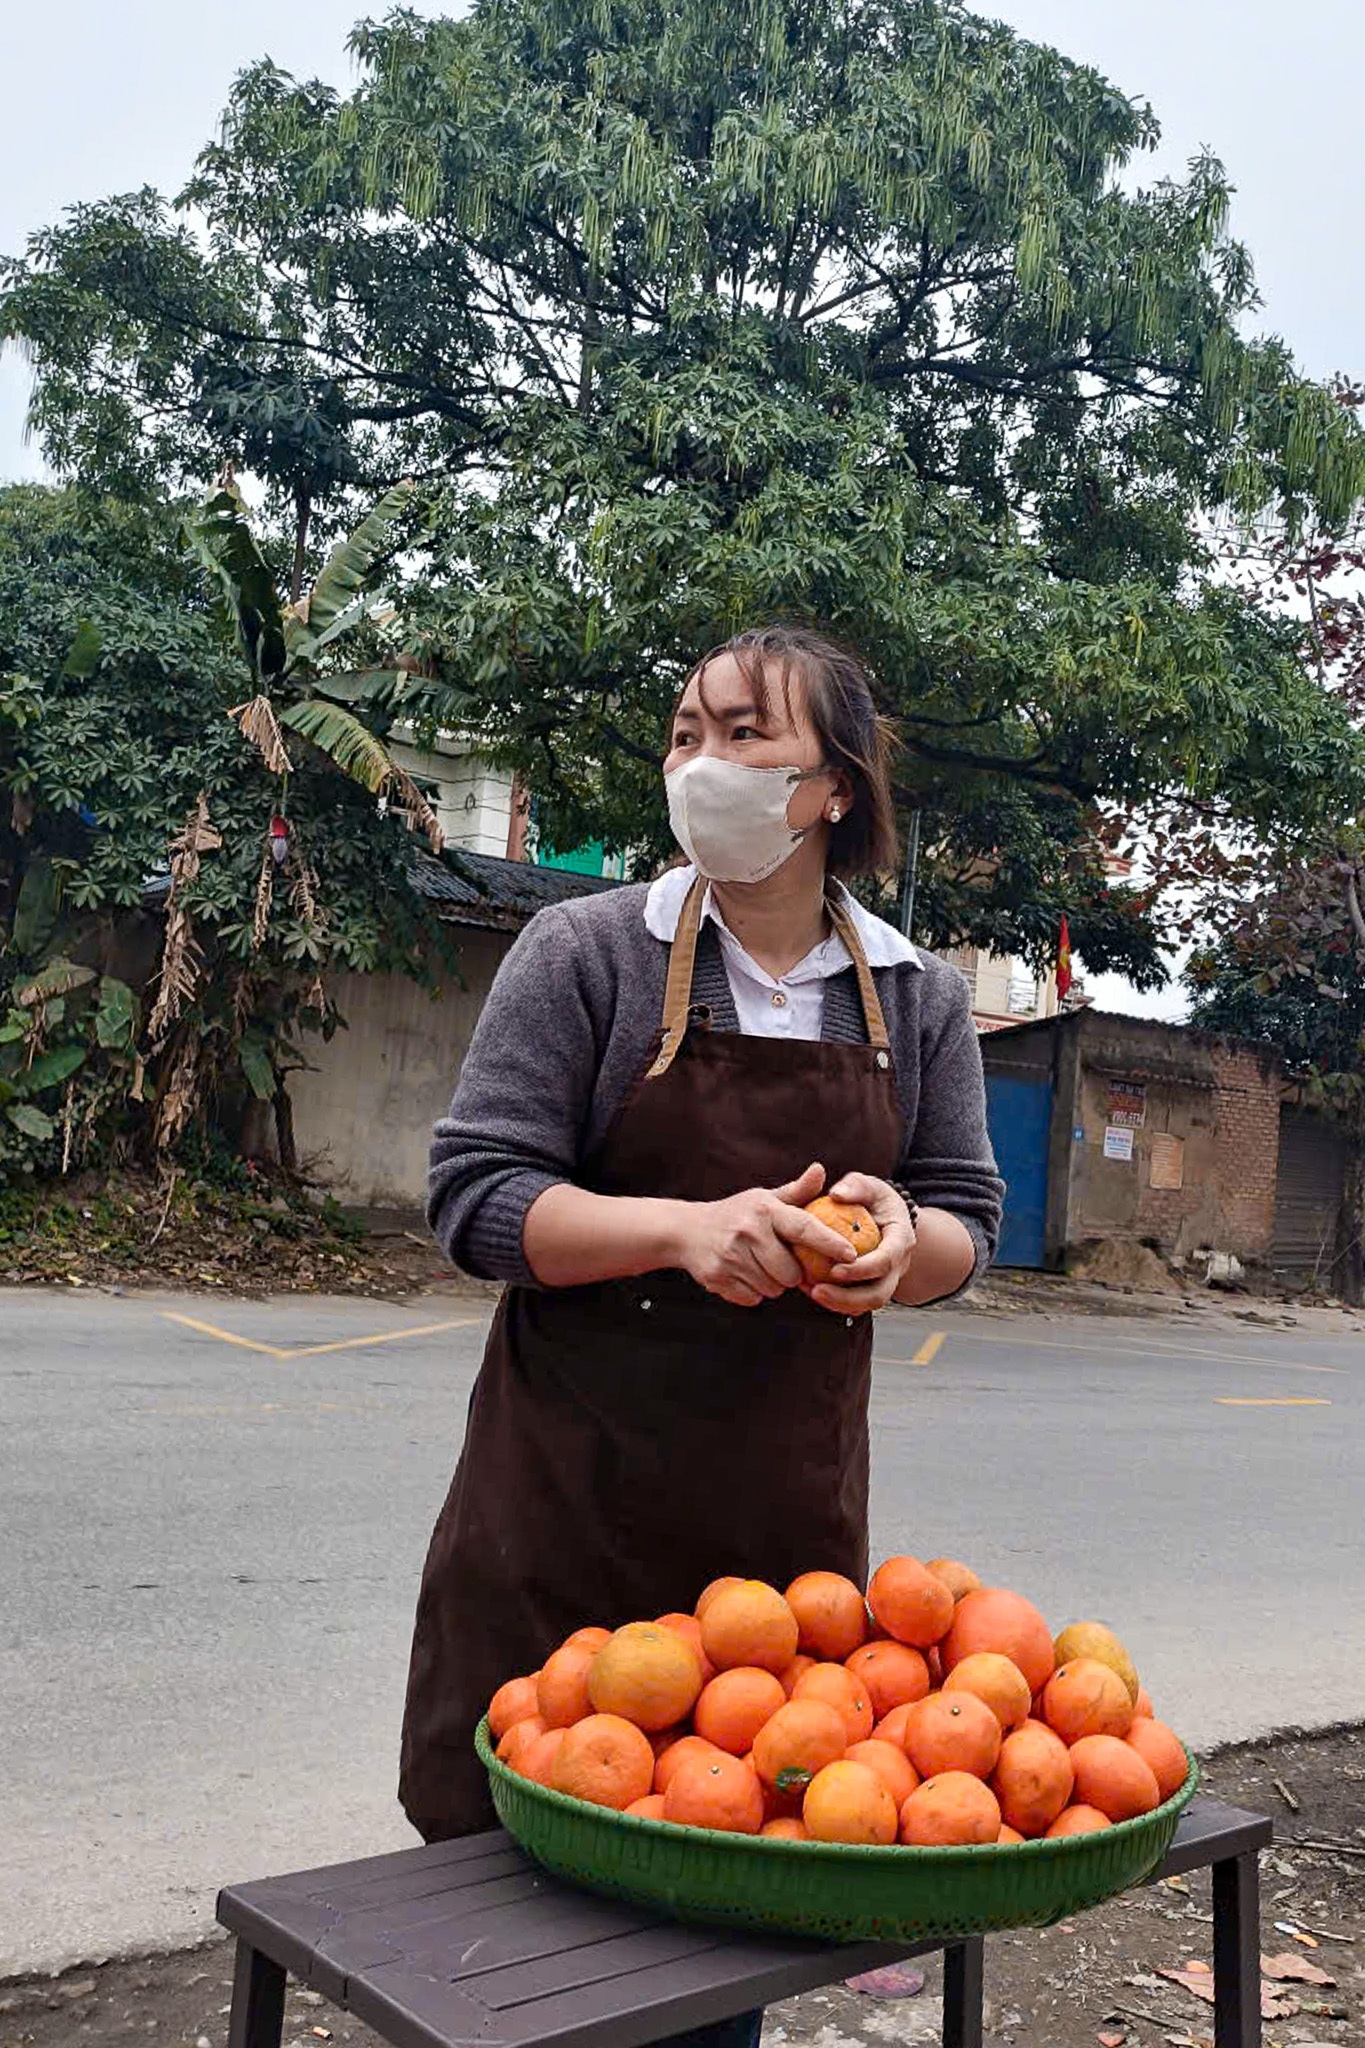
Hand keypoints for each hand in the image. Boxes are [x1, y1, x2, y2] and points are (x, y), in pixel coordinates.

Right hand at [671, 1162, 858, 1307]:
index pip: (804, 1228)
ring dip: (773, 1284)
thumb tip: (821, 1170)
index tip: (851, 1254)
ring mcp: (731, 1256)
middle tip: (781, 1262)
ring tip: (760, 1265)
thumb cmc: (736, 1214)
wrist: (686, 1230)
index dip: (830, 1242)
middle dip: (792, 1273)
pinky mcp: (718, 1277)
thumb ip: (796, 1191)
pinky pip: (753, 1298)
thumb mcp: (764, 1199)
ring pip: (773, 1288)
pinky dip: (753, 1292)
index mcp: (764, 1210)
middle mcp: (748, 1232)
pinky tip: (744, 1274)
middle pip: (791, 1272)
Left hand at [806, 1172, 915, 1317]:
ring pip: (868, 1304)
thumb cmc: (875, 1200)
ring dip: (839, 1304)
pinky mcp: (872, 1287)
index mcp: (900, 1240)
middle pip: (879, 1293)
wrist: (886, 1217)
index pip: (886, 1261)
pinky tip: (812, 1292)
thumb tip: (837, 1193)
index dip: (862, 1269)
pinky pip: (857, 1304)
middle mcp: (897, 1266)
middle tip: (817, 1291)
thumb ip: (856, 1186)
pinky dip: (836, 1302)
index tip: (834, 1270)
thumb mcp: (870, 1186)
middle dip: (848, 1298)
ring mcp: (886, 1280)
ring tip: (812, 1293)